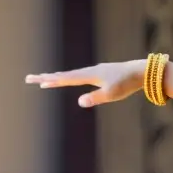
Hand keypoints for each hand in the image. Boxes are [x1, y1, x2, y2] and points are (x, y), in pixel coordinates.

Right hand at [25, 59, 146, 107]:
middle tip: (30, 78)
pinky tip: (72, 79)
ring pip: (73, 75)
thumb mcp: (111, 94)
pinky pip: (82, 76)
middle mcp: (90, 71)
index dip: (50, 80)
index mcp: (89, 76)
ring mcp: (96, 71)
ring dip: (59, 78)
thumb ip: (95, 98)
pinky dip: (71, 77)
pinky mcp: (103, 73)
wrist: (142, 71)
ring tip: (47, 80)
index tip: (36, 81)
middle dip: (48, 78)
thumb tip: (79, 101)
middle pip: (65, 75)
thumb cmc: (127, 84)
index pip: (65, 78)